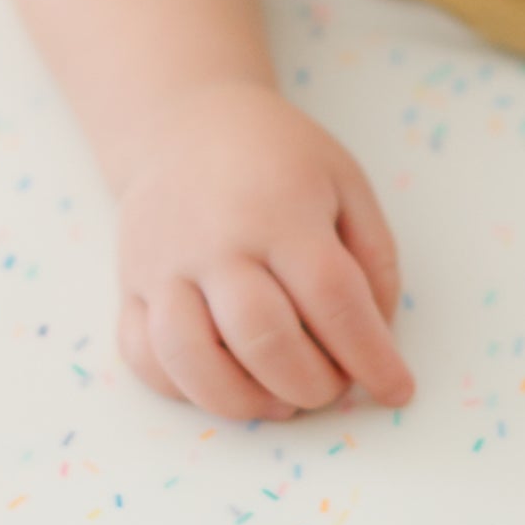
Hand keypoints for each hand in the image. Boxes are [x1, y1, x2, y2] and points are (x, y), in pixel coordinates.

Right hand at [111, 81, 414, 420]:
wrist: (185, 122)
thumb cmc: (276, 158)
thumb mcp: (345, 181)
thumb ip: (374, 257)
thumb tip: (376, 339)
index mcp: (278, 209)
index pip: (331, 298)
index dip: (369, 356)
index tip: (396, 389)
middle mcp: (214, 240)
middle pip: (262, 337)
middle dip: (310, 385)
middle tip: (333, 386)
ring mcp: (162, 265)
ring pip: (190, 360)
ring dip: (245, 402)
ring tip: (280, 400)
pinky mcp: (129, 285)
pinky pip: (144, 358)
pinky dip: (183, 390)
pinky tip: (224, 382)